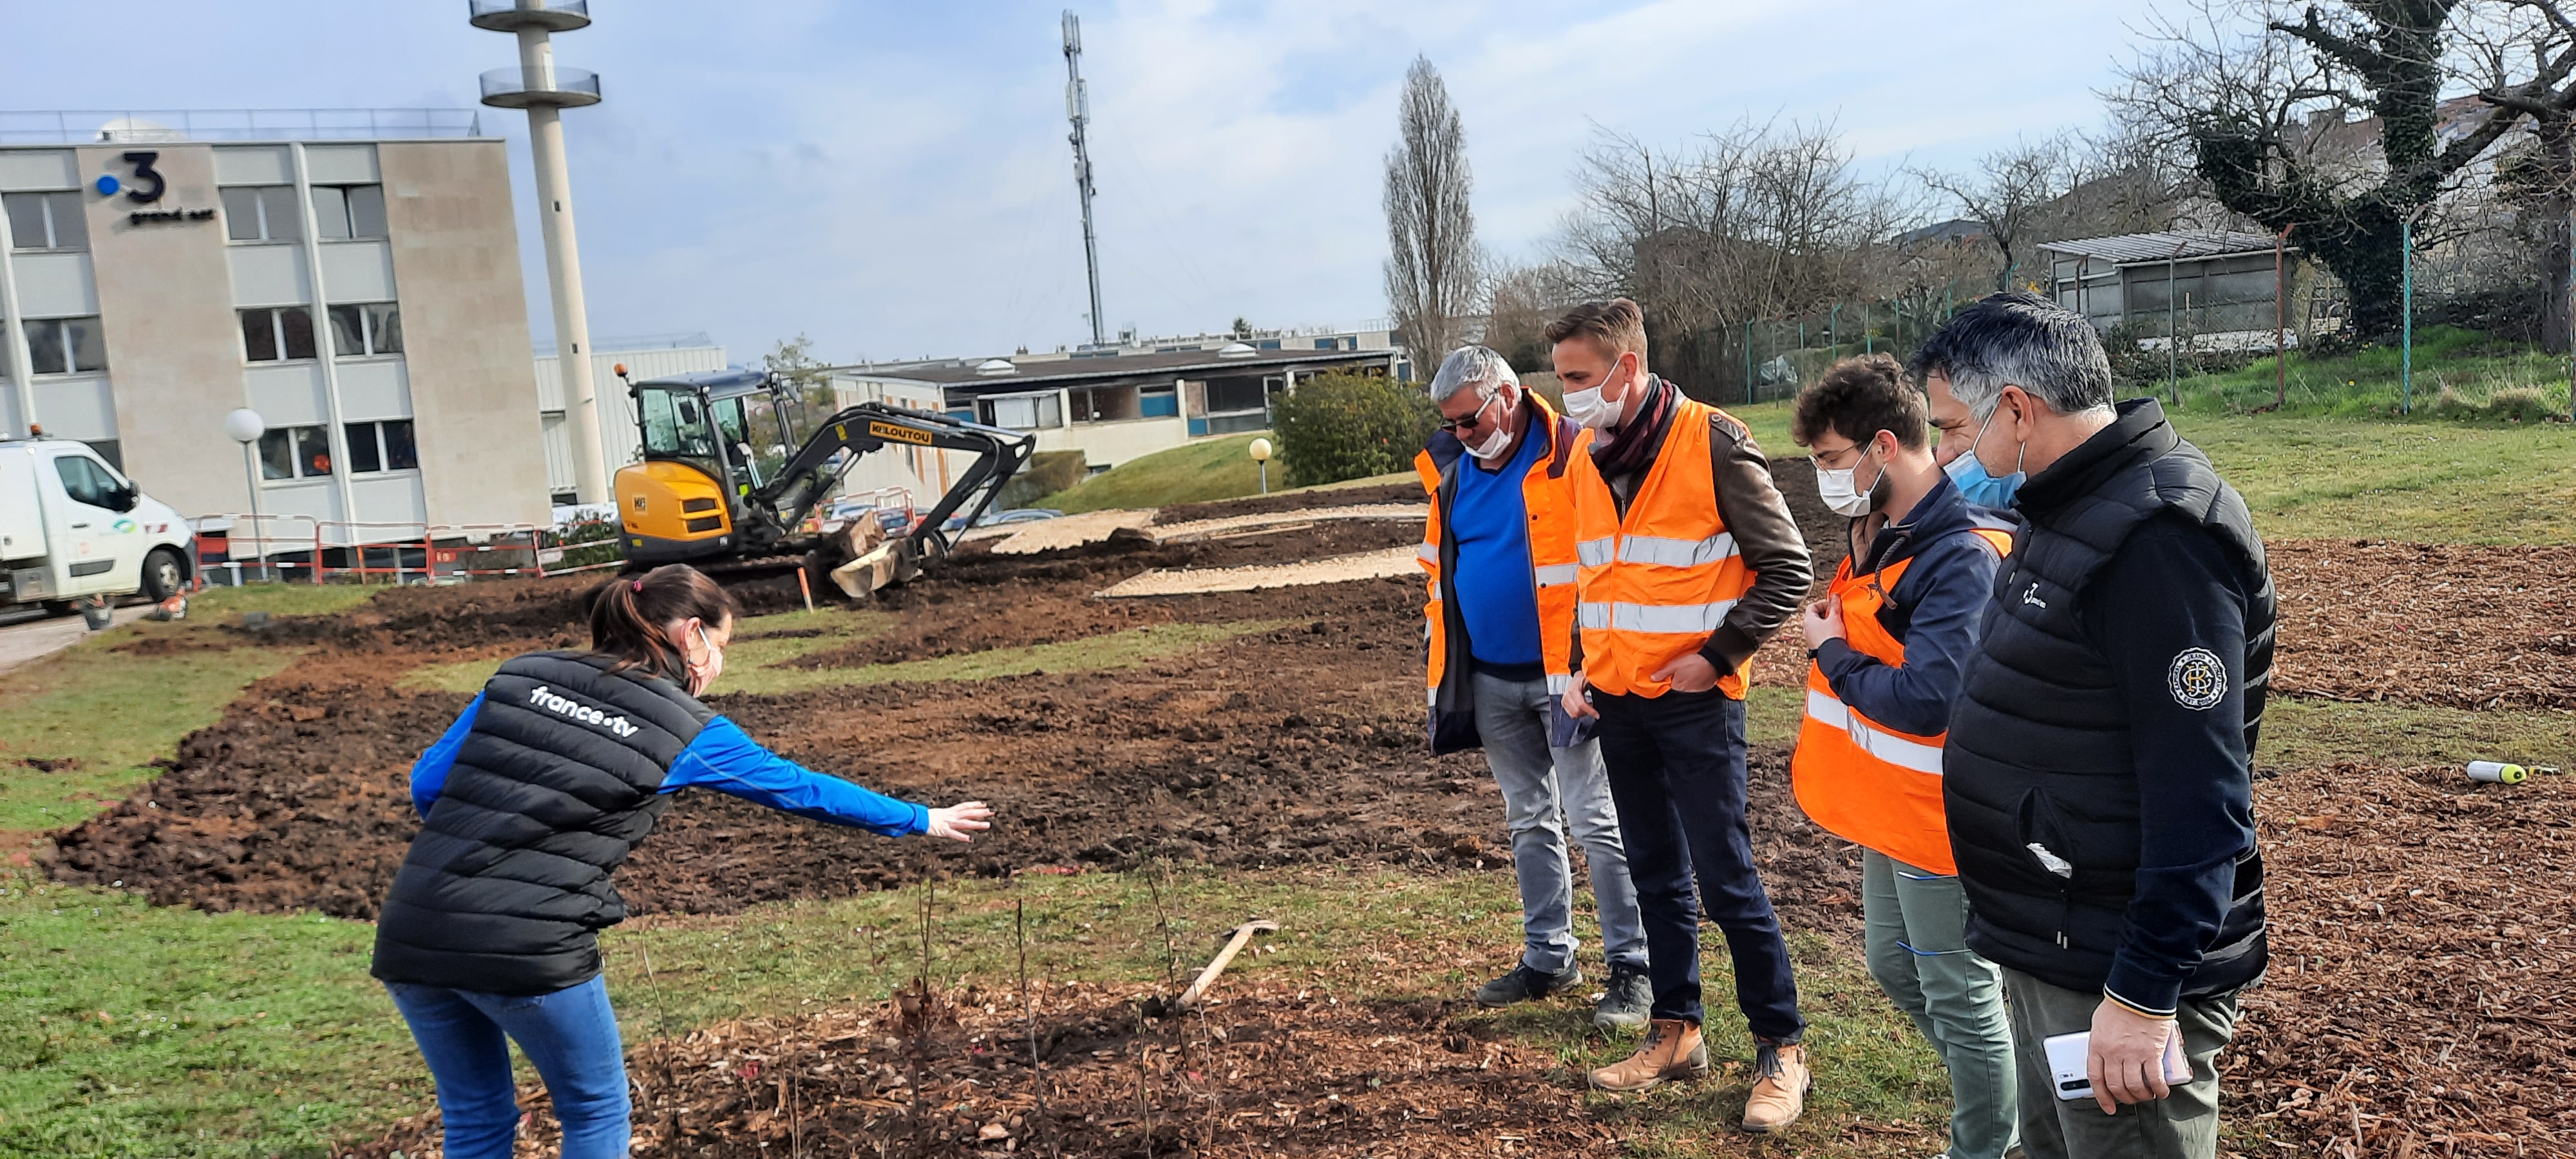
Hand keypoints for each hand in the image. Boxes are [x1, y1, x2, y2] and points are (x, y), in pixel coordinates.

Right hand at [925, 801, 993, 842]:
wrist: (917, 819)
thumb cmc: (926, 817)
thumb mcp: (938, 814)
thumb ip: (946, 815)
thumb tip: (950, 815)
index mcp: (950, 811)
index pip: (965, 806)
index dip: (975, 805)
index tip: (984, 804)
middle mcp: (951, 816)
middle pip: (969, 813)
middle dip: (981, 813)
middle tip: (992, 812)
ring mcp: (948, 823)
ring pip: (965, 823)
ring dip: (977, 824)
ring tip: (988, 825)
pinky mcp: (944, 832)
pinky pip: (954, 835)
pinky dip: (962, 837)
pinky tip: (970, 840)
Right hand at [1561, 672, 1597, 719]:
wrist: (1577, 678)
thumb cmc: (1583, 680)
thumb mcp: (1590, 681)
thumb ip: (1595, 688)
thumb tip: (1603, 694)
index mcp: (1573, 690)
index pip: (1581, 704)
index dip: (1590, 711)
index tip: (1597, 715)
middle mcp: (1567, 695)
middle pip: (1576, 711)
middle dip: (1586, 712)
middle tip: (1592, 709)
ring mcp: (1564, 700)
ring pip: (1573, 714)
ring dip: (1582, 713)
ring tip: (1587, 707)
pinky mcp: (1564, 703)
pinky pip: (1571, 714)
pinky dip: (1578, 713)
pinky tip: (1582, 708)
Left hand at [1649, 652, 1719, 693]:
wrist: (1713, 661)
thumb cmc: (1694, 662)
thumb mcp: (1675, 664)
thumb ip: (1663, 672)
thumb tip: (1652, 679)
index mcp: (1677, 687)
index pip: (1667, 687)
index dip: (1666, 681)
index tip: (1667, 675)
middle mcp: (1685, 693)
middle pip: (1676, 689)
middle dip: (1675, 682)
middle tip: (1679, 673)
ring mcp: (1694, 692)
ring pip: (1684, 690)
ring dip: (1684, 683)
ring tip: (1687, 674)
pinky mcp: (1702, 690)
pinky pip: (1693, 689)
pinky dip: (1692, 684)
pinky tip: (1694, 677)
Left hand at [1799, 596, 1844, 650]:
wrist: (1833, 656)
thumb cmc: (1831, 637)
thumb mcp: (1835, 618)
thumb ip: (1835, 605)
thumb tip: (1835, 596)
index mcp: (1808, 620)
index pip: (1812, 606)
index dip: (1823, 603)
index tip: (1832, 604)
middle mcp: (1806, 629)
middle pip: (1814, 616)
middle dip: (1825, 613)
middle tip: (1835, 613)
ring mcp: (1810, 638)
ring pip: (1817, 626)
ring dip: (1826, 623)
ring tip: (1836, 624)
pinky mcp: (1816, 646)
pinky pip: (1820, 635)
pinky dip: (1826, 632)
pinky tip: (1834, 634)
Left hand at [2087, 999, 2178, 1114]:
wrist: (2138, 993)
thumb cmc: (2119, 1005)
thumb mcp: (2099, 1024)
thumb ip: (2100, 1043)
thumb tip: (2103, 1056)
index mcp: (2097, 1046)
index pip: (2096, 1078)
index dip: (2102, 1096)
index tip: (2108, 1106)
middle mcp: (2113, 1054)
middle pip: (2116, 1085)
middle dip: (2124, 1097)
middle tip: (2130, 1099)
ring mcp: (2133, 1054)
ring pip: (2135, 1086)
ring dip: (2142, 1095)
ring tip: (2146, 1095)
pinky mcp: (2152, 1052)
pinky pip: (2155, 1078)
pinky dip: (2159, 1090)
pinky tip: (2161, 1092)